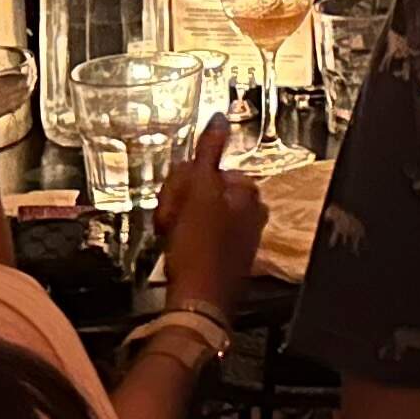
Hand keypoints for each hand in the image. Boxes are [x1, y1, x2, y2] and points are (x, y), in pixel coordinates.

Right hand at [154, 115, 267, 318]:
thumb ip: (209, 151)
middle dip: (178, 202)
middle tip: (169, 222)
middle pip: (201, 189)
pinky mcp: (223, 255)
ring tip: (169, 238)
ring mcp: (238, 234)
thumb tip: (219, 116)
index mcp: (249, 191)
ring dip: (176, 221)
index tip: (173, 200)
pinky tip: (175, 251)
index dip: (182, 183)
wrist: (198, 302)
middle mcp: (250, 210)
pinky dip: (182, 240)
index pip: (205, 169)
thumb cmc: (200, 245)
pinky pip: (196, 234)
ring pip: (194, 212)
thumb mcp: (200, 190)